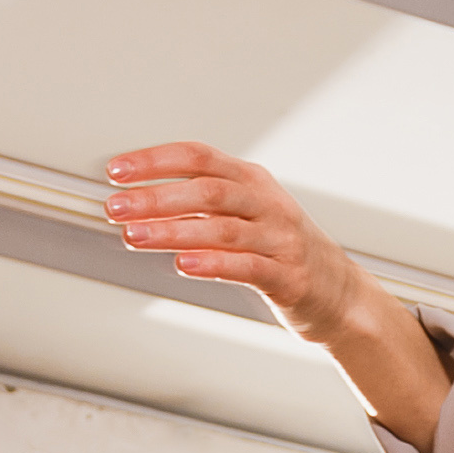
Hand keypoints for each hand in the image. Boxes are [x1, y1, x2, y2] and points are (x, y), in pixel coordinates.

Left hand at [104, 141, 371, 340]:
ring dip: (172, 231)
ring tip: (134, 236)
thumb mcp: (245, 216)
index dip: (155, 160)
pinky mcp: (287, 277)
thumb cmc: (280, 252)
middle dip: (155, 197)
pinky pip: (246, 266)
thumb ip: (201, 207)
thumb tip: (140, 201)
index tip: (116, 171)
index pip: (198, 156)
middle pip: (206, 189)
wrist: (338, 295)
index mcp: (251, 180)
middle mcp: (267, 203)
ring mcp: (280, 239)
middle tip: (115, 207)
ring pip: (221, 228)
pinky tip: (182, 264)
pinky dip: (212, 263)